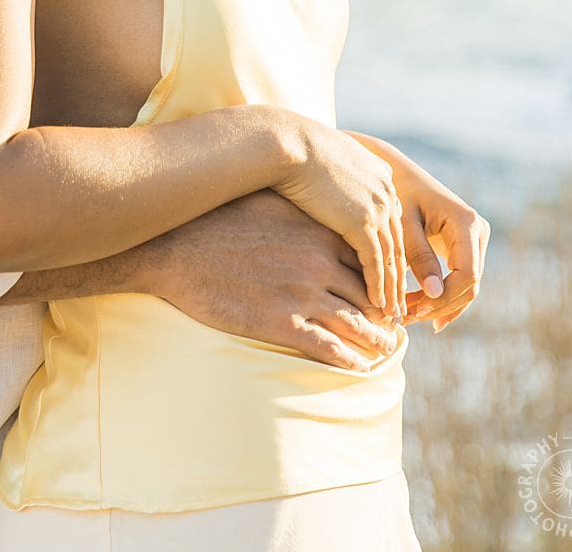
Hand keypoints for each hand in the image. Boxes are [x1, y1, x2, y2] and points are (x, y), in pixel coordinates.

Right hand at [142, 190, 403, 371]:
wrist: (177, 248)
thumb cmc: (219, 219)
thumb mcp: (268, 203)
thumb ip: (302, 212)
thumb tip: (320, 208)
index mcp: (318, 232)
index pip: (366, 259)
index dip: (378, 279)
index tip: (384, 291)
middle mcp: (318, 263)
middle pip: (368, 294)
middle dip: (384, 314)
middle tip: (393, 326)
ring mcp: (302, 294)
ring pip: (356, 324)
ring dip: (376, 341)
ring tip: (384, 351)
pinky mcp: (282, 323)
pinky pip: (330, 348)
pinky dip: (351, 361)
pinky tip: (359, 368)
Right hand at [269, 112, 406, 319]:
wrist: (285, 142)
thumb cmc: (290, 150)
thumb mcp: (322, 163)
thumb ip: (333, 180)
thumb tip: (322, 193)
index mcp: (378, 174)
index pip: (389, 219)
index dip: (388, 248)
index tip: (388, 271)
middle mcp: (385, 190)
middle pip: (397, 242)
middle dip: (398, 275)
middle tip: (398, 302)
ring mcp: (377, 206)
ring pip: (392, 257)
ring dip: (393, 288)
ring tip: (391, 314)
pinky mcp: (363, 222)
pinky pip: (376, 263)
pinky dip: (378, 287)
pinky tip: (377, 305)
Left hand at [346, 133, 489, 333]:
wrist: (397, 172)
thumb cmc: (396, 192)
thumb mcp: (404, 223)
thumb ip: (418, 256)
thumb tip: (435, 293)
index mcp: (466, 222)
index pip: (467, 274)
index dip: (444, 298)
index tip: (414, 309)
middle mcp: (478, 231)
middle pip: (469, 284)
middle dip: (439, 306)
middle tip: (406, 318)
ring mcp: (475, 239)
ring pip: (467, 286)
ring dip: (440, 305)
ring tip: (410, 317)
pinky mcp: (466, 245)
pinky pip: (461, 279)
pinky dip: (444, 297)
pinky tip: (425, 314)